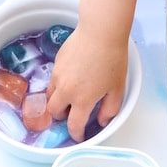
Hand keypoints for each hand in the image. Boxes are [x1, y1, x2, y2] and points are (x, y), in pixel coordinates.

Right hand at [46, 25, 127, 141]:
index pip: (74, 125)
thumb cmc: (112, 58)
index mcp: (82, 100)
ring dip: (57, 101)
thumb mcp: (117, 88)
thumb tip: (102, 121)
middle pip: (54, 113)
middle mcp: (66, 91)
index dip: (76, 135)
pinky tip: (70, 78)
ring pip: (50, 97)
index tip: (79, 136)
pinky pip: (53, 80)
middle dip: (61, 117)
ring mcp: (58, 76)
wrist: (101, 30)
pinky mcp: (56, 64)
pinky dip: (58, 85)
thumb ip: (109, 109)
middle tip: (70, 114)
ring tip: (68, 96)